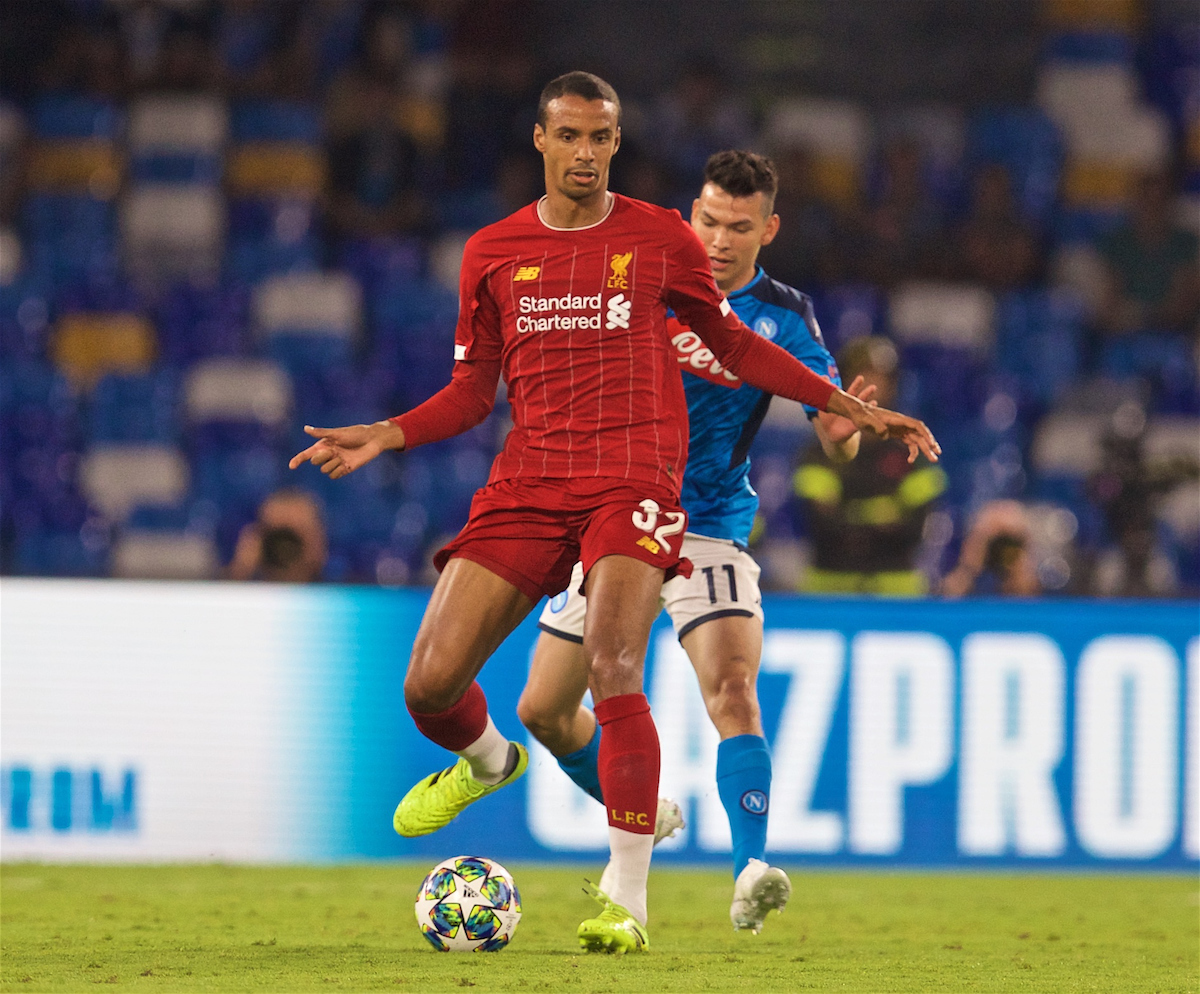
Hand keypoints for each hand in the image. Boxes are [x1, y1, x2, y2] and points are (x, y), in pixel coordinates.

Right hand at [288, 421, 404, 479]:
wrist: (372, 440)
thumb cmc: (355, 433)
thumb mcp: (337, 433)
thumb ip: (321, 433)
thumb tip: (305, 428)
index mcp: (324, 445)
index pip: (306, 454)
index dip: (298, 460)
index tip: (291, 466)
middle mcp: (328, 455)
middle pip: (315, 462)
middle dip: (322, 457)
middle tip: (334, 451)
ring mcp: (336, 462)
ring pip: (324, 470)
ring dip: (332, 464)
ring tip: (343, 457)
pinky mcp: (345, 469)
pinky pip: (334, 476)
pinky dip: (338, 471)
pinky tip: (346, 465)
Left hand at [816, 375, 876, 444]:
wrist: (831, 435)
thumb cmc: (828, 419)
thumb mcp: (825, 404)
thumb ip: (825, 391)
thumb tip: (823, 376)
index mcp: (846, 402)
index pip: (852, 392)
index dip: (856, 385)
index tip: (861, 378)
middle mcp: (853, 408)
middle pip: (861, 399)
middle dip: (867, 393)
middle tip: (874, 387)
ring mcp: (855, 417)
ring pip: (864, 411)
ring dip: (870, 407)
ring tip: (875, 402)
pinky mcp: (854, 427)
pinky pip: (862, 424)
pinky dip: (867, 422)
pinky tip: (872, 420)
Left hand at [826, 390, 940, 463]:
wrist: (856, 412)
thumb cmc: (861, 416)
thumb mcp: (866, 421)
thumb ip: (876, 426)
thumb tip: (885, 435)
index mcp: (897, 419)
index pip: (916, 425)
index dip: (925, 435)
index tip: (932, 444)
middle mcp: (901, 423)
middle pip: (920, 434)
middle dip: (929, 445)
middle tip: (936, 457)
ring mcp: (900, 428)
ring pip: (916, 439)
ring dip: (924, 449)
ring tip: (932, 459)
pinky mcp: (896, 433)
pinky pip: (908, 442)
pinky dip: (912, 451)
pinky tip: (910, 460)